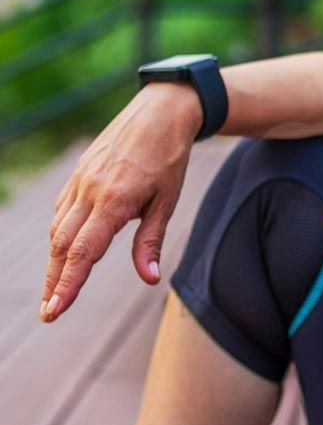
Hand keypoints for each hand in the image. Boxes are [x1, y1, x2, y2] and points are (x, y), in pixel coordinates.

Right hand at [41, 82, 202, 321]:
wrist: (161, 112)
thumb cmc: (170, 158)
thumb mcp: (168, 200)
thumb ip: (151, 240)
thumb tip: (149, 278)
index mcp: (114, 201)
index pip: (84, 252)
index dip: (68, 284)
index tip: (55, 310)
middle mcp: (90, 192)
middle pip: (63, 246)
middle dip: (55, 281)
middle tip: (49, 313)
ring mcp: (81, 181)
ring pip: (59, 229)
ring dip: (55, 261)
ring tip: (55, 290)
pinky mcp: (79, 174)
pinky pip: (63, 210)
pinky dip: (61, 234)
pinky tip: (65, 250)